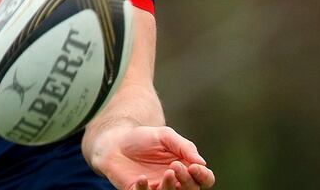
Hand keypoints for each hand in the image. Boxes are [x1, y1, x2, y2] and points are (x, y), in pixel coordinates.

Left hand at [96, 126, 214, 189]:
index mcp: (185, 167)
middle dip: (188, 181)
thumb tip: (202, 162)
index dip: (204, 176)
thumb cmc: (142, 138)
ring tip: (167, 172)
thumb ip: (184, 146)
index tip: (194, 166)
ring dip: (171, 187)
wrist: (115, 142)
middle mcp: (174, 181)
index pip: (204, 179)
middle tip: (175, 166)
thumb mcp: (165, 136)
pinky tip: (141, 178)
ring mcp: (157, 188)